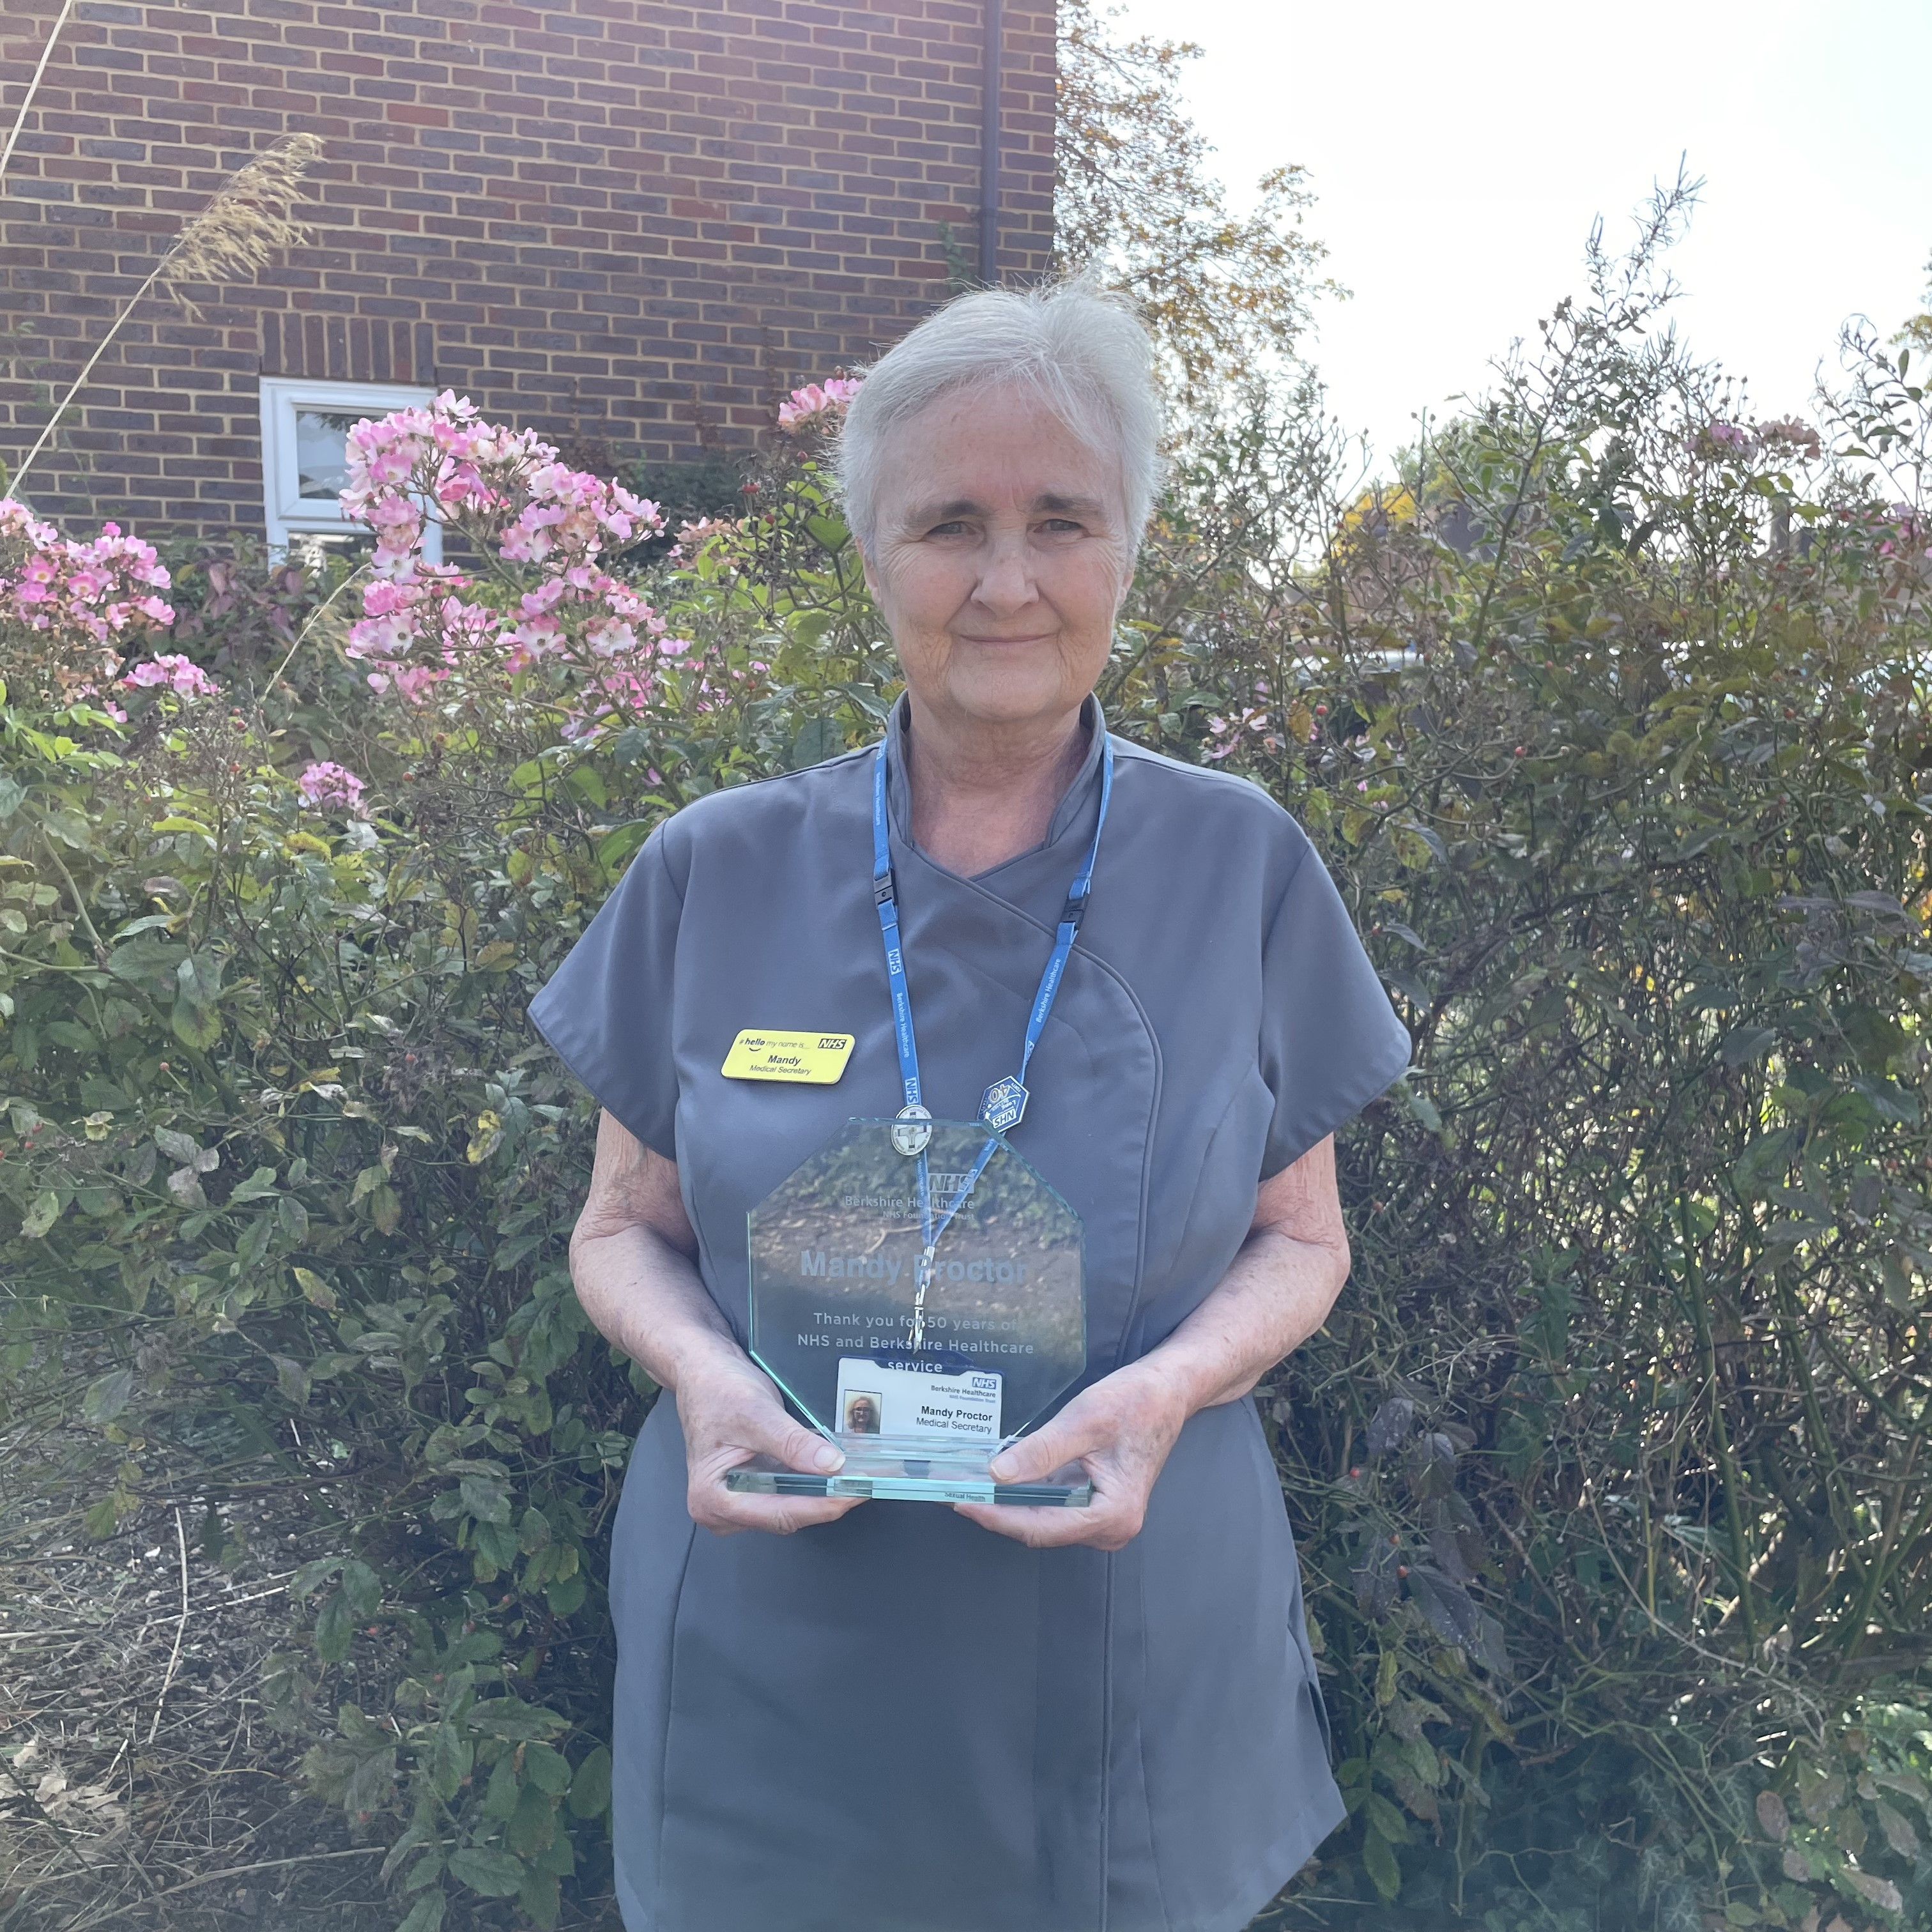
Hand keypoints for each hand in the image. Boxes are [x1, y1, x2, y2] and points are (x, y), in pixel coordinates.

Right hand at [674, 1343, 865, 1535]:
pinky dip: (811, 1483)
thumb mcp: (756, 1412)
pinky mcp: (750, 1489)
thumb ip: (792, 1443)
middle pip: (786, 1516)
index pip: (780, 1514)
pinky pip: (787, 1494)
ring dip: (822, 1493)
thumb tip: (831, 1465)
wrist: (703, 1370)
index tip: (857, 1491)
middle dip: (827, 1499)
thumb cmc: (716, 1388)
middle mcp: (720, 1509)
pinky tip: (833, 1469)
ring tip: (856, 1475)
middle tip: (866, 1481)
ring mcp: (735, 1502)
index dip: (823, 1505)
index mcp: (712, 1497)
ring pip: (790, 1508)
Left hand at [952, 1361, 1188, 1549]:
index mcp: (1113, 1514)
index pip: (1040, 1526)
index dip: (995, 1516)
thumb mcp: (1084, 1420)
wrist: (1169, 1390)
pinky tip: (998, 1478)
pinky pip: (1053, 1506)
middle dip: (996, 1511)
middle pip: (1039, 1529)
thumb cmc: (1137, 1401)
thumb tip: (997, 1475)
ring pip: (1043, 1520)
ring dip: (1007, 1503)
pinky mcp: (1097, 1504)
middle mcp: (1111, 1528)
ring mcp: (1105, 1519)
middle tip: (952, 1492)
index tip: (959, 1501)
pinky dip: (1025, 1494)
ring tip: (967, 1485)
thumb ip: (1041, 1451)